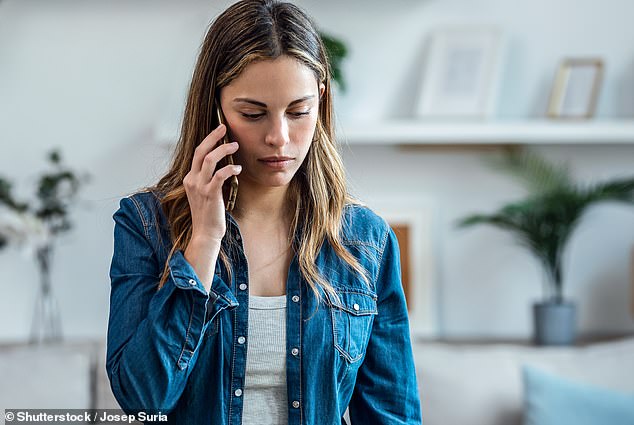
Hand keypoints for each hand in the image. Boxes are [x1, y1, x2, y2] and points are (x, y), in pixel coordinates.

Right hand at [183, 124, 241, 244]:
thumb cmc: (209, 214)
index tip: (219, 132)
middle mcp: (192, 180)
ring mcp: (200, 187)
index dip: (208, 141)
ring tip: (235, 145)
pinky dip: (230, 169)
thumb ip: (210, 179)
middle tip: (224, 128)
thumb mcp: (205, 193)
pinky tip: (238, 168)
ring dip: (223, 150)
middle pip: (200, 151)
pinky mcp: (210, 194)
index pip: (197, 154)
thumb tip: (223, 166)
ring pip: (210, 159)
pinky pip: (220, 175)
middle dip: (213, 137)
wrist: (205, 233)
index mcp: (190, 178)